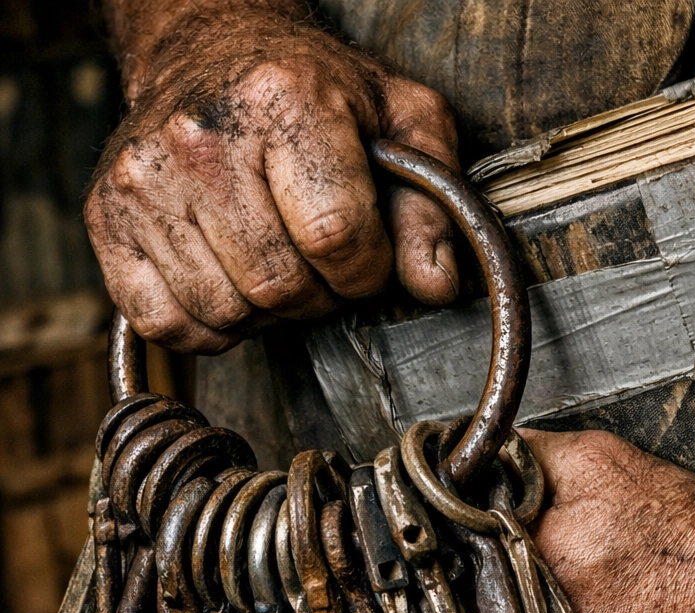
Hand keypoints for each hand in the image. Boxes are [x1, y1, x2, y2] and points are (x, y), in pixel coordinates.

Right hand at [85, 8, 458, 352]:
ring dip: (264, 311)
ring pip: (225, 312)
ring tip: (273, 260)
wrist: (211, 50)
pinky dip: (208, 325)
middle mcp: (202, 136)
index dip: (367, 270)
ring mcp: (144, 178)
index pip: (337, 239)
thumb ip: (431, 205)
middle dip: (319, 294)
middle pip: (279, 286)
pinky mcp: (106, 216)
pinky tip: (228, 279)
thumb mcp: (402, 125)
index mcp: (286, 101)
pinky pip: (166, 324)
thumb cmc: (315, 93)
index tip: (366, 255)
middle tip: (320, 261)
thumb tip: (435, 286)